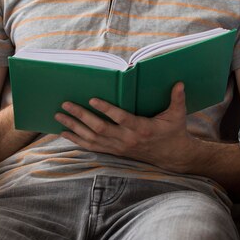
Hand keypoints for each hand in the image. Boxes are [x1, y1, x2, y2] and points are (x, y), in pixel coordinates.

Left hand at [55, 82, 196, 170]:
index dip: (106, 109)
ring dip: (74, 127)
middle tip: (66, 104)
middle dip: (81, 116)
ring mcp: (120, 147)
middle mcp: (128, 140)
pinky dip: (77, 140)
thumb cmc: (174, 132)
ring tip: (60, 116)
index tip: (92, 99)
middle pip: (100, 128)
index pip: (121, 118)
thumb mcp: (178, 115)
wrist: (172, 156)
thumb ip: (177, 98)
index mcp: (142, 129)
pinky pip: (93, 147)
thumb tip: (179, 82)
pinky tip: (65, 132)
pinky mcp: (116, 151)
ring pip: (92, 138)